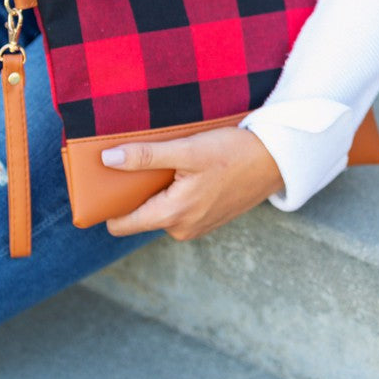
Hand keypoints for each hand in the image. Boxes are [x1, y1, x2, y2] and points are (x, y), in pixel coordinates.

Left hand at [101, 127, 284, 240]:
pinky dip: (175, 192)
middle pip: (139, 215)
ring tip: (167, 162)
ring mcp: (196, 227)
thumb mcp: (187, 150)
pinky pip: (178, 209)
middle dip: (134, 192)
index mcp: (172, 215)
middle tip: (137, 161)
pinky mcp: (208, 220)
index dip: (107, 205)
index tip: (100, 184)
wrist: (277, 161)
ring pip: (160, 210)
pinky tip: (186, 171)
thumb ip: (146, 157)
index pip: (121, 224)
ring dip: (157, 190)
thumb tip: (108, 160)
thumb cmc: (234, 153)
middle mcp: (182, 228)